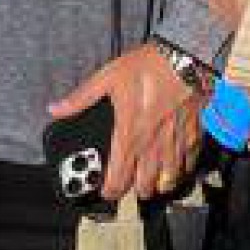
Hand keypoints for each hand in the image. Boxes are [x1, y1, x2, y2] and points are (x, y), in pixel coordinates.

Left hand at [46, 44, 201, 207]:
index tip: (106, 190)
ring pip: (168, 182)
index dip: (110, 191)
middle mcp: (153, 147)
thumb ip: (81, 98)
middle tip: (129, 183)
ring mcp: (176, 145)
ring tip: (151, 179)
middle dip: (134, 190)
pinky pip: (189, 166)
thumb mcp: (108, 77)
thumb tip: (55, 109)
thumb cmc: (148, 67)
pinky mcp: (194, 137)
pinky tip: (175, 164)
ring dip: (158, 184)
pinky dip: (181, 170)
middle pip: (145, 188)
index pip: (118, 180)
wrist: (187, 58)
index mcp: (129, 135)